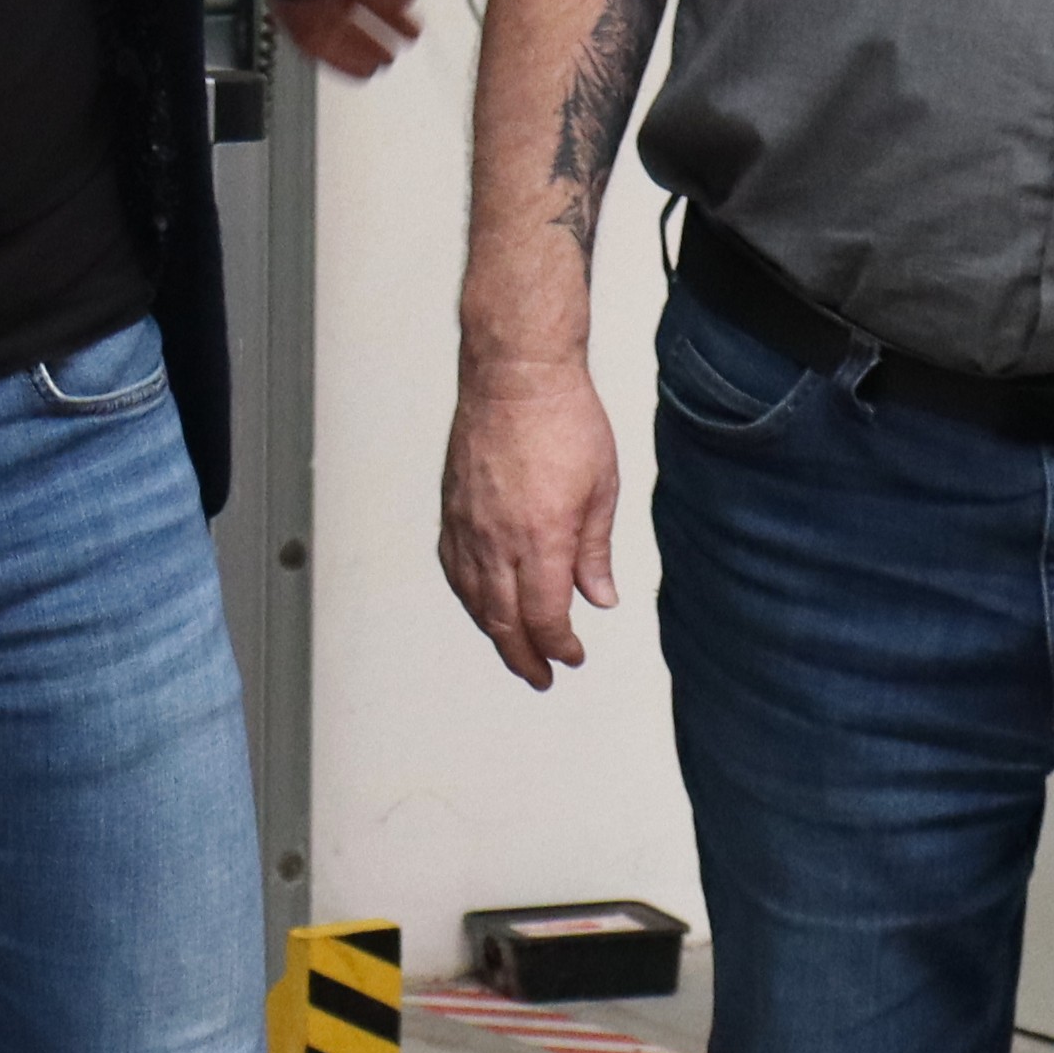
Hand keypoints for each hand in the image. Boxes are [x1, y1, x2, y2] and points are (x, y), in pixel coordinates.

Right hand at [441, 350, 620, 687]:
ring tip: (512, 648)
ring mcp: (468, 525)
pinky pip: (454, 568)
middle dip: (523, 656)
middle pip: (503, 620)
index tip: (572, 655)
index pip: (545, 616)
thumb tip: (598, 597)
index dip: (559, 646)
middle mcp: (497, 540)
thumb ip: (595, 551)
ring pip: (474, 599)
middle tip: (539, 676)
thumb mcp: (601, 490)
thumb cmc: (563, 421)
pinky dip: (468, 596)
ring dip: (494, 632)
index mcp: (541, 538)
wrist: (515, 377)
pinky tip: (480, 603)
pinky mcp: (452, 509)